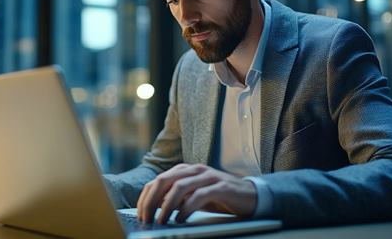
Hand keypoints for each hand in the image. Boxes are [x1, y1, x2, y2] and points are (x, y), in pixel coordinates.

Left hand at [136, 163, 256, 223]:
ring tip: (162, 221)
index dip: (146, 197)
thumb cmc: (219, 197)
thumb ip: (175, 198)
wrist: (250, 195)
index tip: (141, 214)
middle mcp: (195, 170)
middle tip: (146, 218)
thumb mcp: (193, 197)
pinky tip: (180, 219)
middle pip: (164, 180)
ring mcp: (208, 176)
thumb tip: (153, 207)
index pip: (158, 180)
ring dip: (167, 206)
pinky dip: (186, 208)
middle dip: (151, 200)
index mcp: (185, 170)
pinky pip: (199, 195)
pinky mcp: (220, 186)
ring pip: (179, 187)